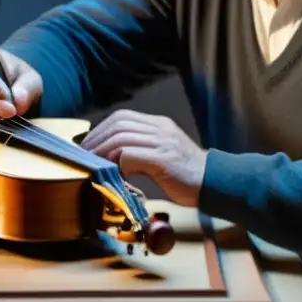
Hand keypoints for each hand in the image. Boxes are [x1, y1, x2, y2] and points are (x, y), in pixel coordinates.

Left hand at [80, 109, 206, 206]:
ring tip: (93, 165)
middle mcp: (160, 128)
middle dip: (96, 139)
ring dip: (102, 152)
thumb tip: (113, 158)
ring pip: (121, 138)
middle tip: (83, 155)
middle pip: (118, 125)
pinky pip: (131, 155)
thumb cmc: (188, 175)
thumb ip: (142, 149)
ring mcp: (163, 142)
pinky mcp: (164, 159)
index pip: (122, 117)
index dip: (101, 129)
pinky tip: (115, 173)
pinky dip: (117, 163)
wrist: (217, 183)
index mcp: (159, 124)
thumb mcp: (164, 154)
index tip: (88, 144)